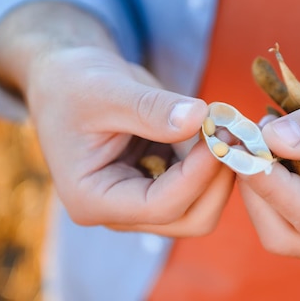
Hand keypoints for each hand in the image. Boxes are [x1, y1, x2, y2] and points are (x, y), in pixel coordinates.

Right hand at [22, 46, 233, 234]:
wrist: (67, 80)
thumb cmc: (74, 83)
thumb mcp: (107, 89)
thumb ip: (152, 108)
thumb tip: (200, 118)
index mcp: (92, 199)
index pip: (158, 206)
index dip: (197, 175)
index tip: (220, 135)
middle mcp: (117, 212)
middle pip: (188, 220)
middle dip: (216, 180)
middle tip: (233, 134)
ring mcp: (139, 203)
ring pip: (200, 209)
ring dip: (221, 173)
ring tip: (228, 128)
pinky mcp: (158, 187)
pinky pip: (198, 188)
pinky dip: (214, 164)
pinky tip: (218, 131)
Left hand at [237, 79, 299, 261]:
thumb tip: (269, 139)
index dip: (271, 184)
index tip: (241, 148)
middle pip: (286, 235)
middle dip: (257, 190)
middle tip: (242, 142)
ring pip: (278, 230)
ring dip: (258, 188)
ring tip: (256, 140)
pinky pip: (284, 218)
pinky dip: (269, 187)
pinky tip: (268, 153)